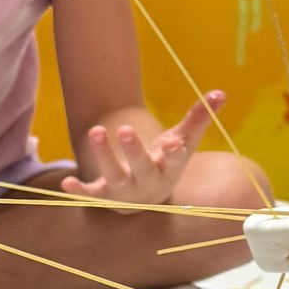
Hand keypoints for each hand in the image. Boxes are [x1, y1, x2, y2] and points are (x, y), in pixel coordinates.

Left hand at [62, 94, 220, 207]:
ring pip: (114, 176)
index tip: (172, 142)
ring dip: (104, 156)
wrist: (144, 197)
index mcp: (168, 169)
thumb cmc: (165, 162)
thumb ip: (198, 117)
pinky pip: (91, 194)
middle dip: (134, 151)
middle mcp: (148, 182)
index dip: (173, 153)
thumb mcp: (182, 142)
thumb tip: (221, 92)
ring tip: (96, 131)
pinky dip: (79, 189)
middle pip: (142, 168)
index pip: (174, 162)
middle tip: (125, 129)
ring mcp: (125, 190)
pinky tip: (67, 181)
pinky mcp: (103, 195)